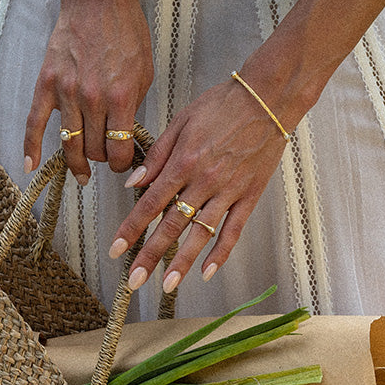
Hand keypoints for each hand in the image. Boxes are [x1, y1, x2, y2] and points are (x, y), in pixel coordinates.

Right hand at [23, 0, 152, 180]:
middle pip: (94, 150)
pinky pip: (35, 122)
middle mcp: (92, 99)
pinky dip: (31, 146)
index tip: (124, 164)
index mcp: (120, 98)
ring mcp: (67, 92)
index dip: (123, 164)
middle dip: (102, 159)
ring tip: (82, 173)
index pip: (119, 150)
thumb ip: (132, 107)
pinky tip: (31, 166)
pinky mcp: (47, 83)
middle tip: (105, 156)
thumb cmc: (125, 31)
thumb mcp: (143, 73)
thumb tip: (124, 134)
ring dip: (77, 163)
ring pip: (69, 144)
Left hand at [108, 76, 290, 290]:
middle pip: (171, 226)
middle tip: (133, 281)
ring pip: (200, 234)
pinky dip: (220, 253)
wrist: (267, 98)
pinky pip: (233, 231)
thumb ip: (157, 155)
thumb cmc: (223, 104)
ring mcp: (227, 192)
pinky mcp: (248, 197)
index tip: (116, 249)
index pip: (150, 203)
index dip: (131, 229)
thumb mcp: (181, 121)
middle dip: (150, 256)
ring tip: (167, 286)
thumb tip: (133, 182)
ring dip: (182, 262)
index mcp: (183, 162)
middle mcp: (203, 182)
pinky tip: (207, 273)